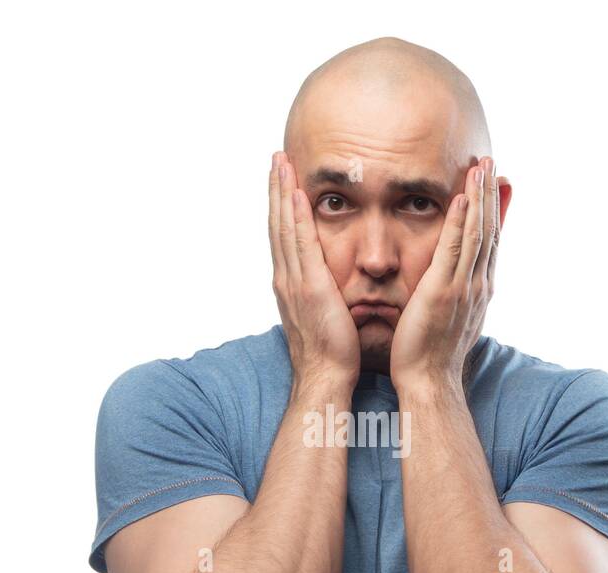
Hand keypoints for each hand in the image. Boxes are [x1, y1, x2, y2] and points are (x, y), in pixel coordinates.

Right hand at [269, 151, 359, 388]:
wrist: (326, 379)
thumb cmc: (331, 355)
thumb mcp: (325, 317)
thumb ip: (324, 296)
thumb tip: (331, 286)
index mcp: (292, 285)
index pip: (284, 237)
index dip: (282, 207)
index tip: (283, 180)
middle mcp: (286, 279)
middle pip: (277, 224)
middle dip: (276, 189)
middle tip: (276, 158)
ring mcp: (294, 282)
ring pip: (284, 227)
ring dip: (281, 192)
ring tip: (280, 162)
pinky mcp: (309, 287)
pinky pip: (300, 244)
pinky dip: (295, 217)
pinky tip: (296, 194)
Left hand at [389, 157, 502, 391]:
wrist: (429, 382)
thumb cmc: (432, 355)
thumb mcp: (451, 320)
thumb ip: (456, 297)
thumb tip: (457, 285)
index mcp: (479, 289)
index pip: (489, 241)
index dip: (493, 210)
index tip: (495, 183)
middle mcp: (478, 284)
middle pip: (489, 230)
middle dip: (491, 194)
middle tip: (492, 162)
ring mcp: (464, 287)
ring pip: (476, 232)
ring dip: (480, 196)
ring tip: (481, 166)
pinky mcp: (444, 291)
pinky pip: (454, 248)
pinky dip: (460, 220)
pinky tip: (462, 196)